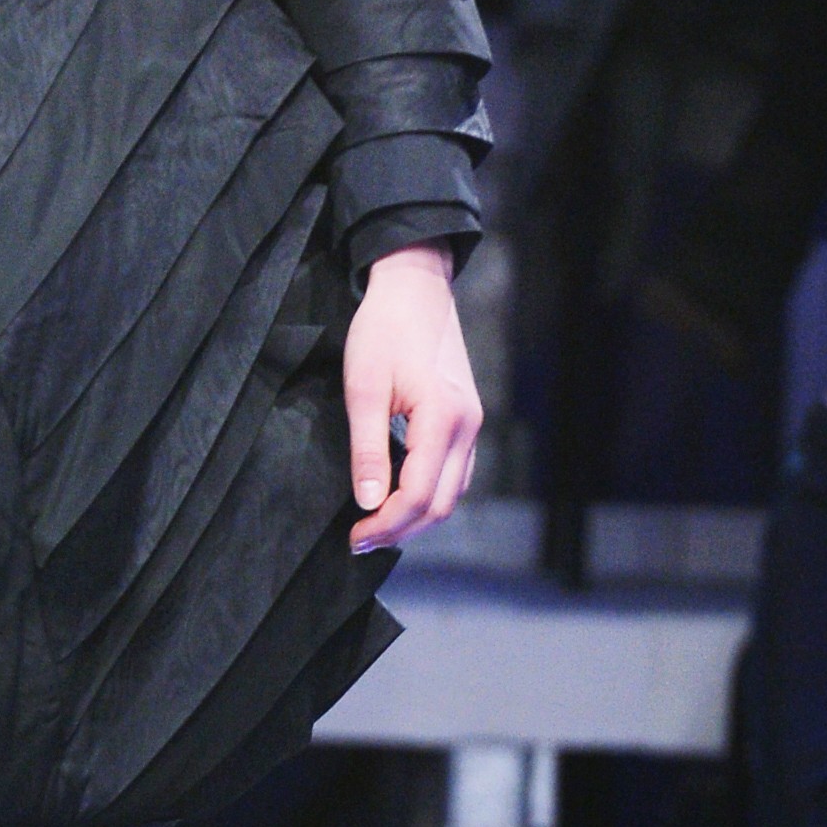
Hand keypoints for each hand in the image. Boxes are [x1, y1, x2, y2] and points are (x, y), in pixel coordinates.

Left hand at [344, 248, 479, 550]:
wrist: (415, 287)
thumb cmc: (384, 329)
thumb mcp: (364, 387)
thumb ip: (369, 450)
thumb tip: (368, 503)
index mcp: (444, 419)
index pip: (419, 495)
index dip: (386, 524)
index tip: (354, 537)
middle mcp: (468, 427)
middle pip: (442, 504)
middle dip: (402, 528)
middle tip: (360, 539)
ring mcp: (472, 423)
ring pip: (453, 492)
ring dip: (417, 515)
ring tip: (376, 523)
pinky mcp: (466, 418)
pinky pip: (455, 472)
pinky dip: (429, 493)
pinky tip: (398, 493)